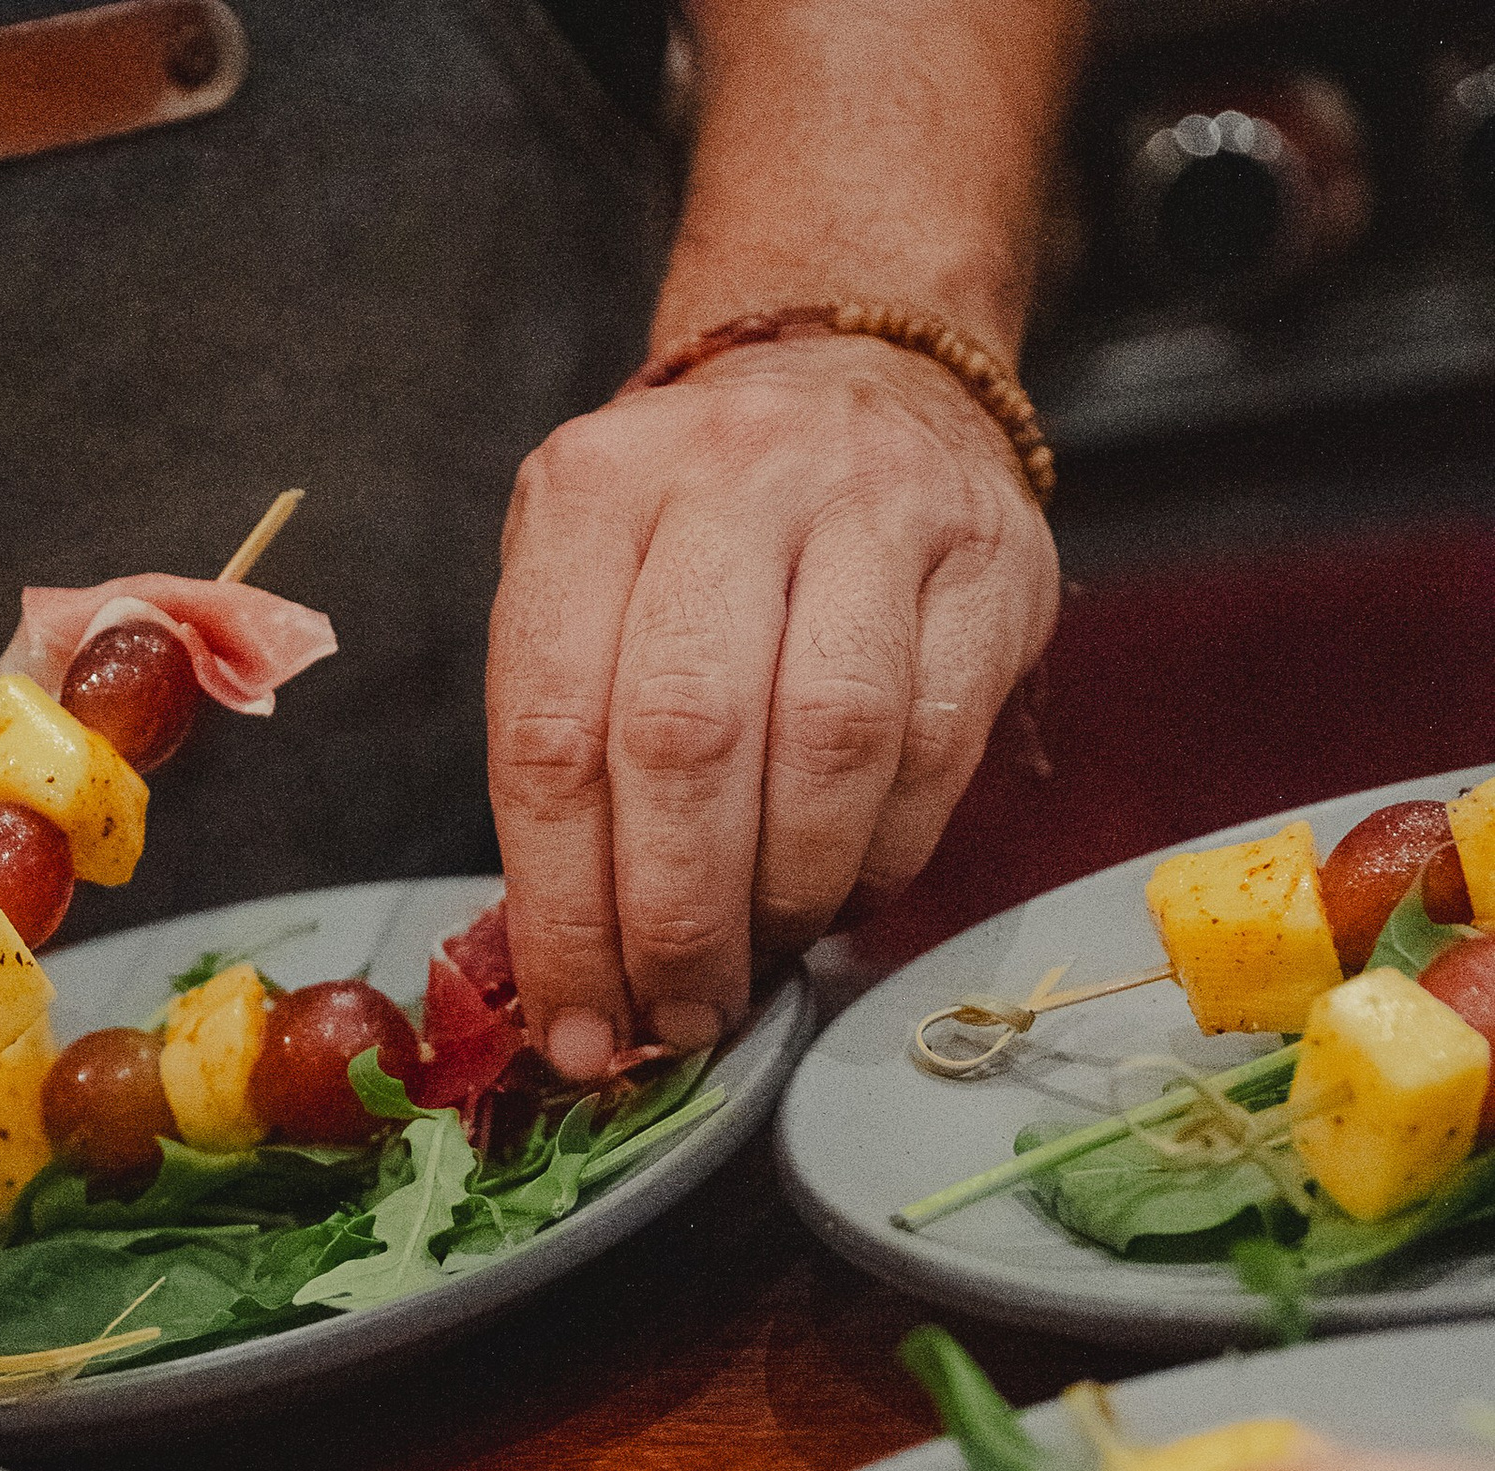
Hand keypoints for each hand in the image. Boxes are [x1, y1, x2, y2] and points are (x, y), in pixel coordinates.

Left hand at [487, 337, 1057, 1074]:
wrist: (856, 378)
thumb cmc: (696, 540)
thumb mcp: (589, 598)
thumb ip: (569, 763)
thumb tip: (577, 986)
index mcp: (591, 492)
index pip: (551, 733)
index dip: (562, 912)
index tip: (577, 1025)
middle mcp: (729, 474)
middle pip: (686, 742)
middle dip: (676, 923)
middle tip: (677, 1016)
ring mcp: (871, 504)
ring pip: (825, 746)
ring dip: (785, 899)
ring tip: (759, 962)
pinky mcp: (986, 558)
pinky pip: (932, 748)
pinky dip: (879, 859)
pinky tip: (840, 896)